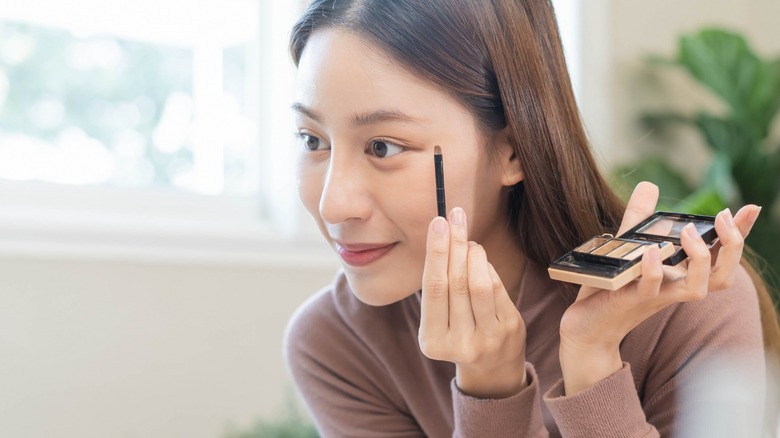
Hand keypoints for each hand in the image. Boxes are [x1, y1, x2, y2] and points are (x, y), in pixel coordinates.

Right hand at [418, 207, 526, 398]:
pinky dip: (486, 267)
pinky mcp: (509, 329)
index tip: (437, 223)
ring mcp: (487, 338)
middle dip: (454, 244)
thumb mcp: (439, 321)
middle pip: (456, 283)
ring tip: (468, 240)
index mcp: (432, 341)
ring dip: (473, 253)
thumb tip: (443, 236)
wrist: (491, 367)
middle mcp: (459, 343)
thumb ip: (439, 287)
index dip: (435, 252)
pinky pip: (497, 289)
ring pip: (479, 284)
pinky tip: (480, 257)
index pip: (434, 288)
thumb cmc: (458, 332)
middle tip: (454, 216)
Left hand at [558, 182, 760, 394]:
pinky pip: (650, 288)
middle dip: (731, 247)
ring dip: (698, 259)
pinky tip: (652, 250)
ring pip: (696, 288)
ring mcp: (656, 297)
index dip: (739, 235)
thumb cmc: (611, 288)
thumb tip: (650, 185)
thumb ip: (640, 218)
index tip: (751, 208)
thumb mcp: (628, 247)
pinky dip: (654, 270)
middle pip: (721, 276)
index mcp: (679, 275)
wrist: (588, 327)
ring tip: (690, 232)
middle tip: (724, 217)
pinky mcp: (631, 301)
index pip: (719, 256)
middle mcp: (674, 288)